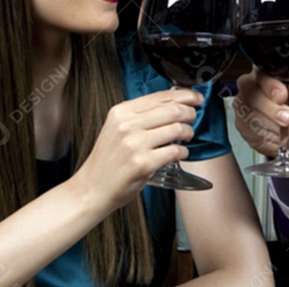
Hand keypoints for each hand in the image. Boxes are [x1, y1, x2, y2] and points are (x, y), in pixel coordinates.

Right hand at [75, 88, 202, 212]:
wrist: (92, 189)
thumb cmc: (108, 162)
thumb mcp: (116, 130)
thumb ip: (139, 116)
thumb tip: (171, 104)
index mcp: (121, 112)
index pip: (160, 96)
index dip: (184, 95)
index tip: (195, 98)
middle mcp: (127, 125)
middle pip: (172, 110)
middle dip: (190, 113)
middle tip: (193, 118)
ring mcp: (134, 144)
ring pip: (177, 129)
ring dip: (188, 132)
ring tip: (186, 137)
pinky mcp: (143, 164)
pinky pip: (175, 151)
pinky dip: (183, 152)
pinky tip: (179, 153)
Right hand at [233, 68, 288, 161]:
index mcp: (268, 75)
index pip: (260, 74)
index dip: (269, 85)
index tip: (283, 95)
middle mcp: (253, 90)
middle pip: (250, 95)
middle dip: (270, 109)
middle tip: (288, 117)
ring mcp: (246, 110)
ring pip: (249, 116)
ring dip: (272, 126)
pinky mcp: (246, 130)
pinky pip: (250, 133)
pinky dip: (269, 138)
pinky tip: (281, 138)